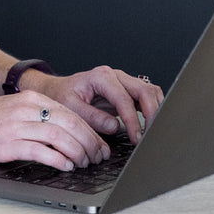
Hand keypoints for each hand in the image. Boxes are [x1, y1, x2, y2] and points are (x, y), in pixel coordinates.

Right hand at [0, 91, 110, 170]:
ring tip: (84, 164)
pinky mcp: (6, 144)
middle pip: (70, 124)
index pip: (71, 114)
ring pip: (59, 137)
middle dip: (90, 143)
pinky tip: (65, 166)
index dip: (90, 132)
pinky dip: (58, 160)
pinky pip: (41, 151)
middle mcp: (25, 109)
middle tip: (98, 157)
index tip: (99, 146)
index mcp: (30, 99)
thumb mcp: (12, 111)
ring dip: (78, 153)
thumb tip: (68, 135)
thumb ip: (37, 118)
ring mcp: (15, 126)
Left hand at [33, 66, 164, 142]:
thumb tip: (114, 126)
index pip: (124, 99)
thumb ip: (92, 117)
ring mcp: (123, 81)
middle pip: (145, 90)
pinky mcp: (126, 90)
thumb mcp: (70, 107)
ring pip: (150, 91)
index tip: (136, 137)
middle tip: (150, 135)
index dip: (133, 120)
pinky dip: (152, 109)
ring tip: (152, 131)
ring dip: (155, 110)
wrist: (58, 90)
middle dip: (152, 114)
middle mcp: (115, 76)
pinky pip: (146, 96)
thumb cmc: (62, 96)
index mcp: (101, 77)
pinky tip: (149, 124)